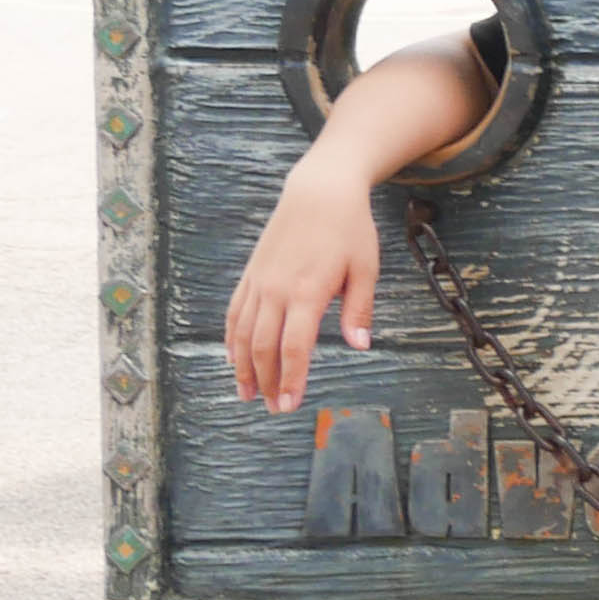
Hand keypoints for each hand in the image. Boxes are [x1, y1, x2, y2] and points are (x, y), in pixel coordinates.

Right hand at [227, 159, 384, 410]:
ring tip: (246, 393)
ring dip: (243, 366)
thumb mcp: (366, 268)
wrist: (319, 192)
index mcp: (307, 292)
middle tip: (273, 407)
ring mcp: (259, 282)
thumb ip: (359, 309)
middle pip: (264, 346)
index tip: (290, 403)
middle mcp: (276, 290)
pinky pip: (235, 312)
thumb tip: (359, 345)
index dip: (291, 378)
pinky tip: (234, 357)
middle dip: (267, 381)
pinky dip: (232, 338)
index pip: (294, 347)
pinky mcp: (251, 274)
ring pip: (242, 333)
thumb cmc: (350, 230)